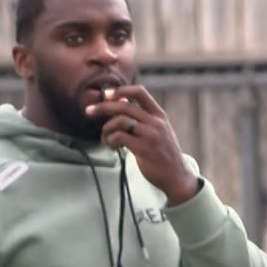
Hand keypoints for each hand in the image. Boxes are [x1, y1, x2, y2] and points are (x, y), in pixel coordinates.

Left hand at [86, 85, 199, 204]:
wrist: (177, 176)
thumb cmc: (164, 153)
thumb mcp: (158, 130)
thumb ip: (142, 117)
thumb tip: (118, 101)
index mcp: (159, 115)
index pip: (139, 92)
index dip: (121, 90)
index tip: (108, 95)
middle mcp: (155, 122)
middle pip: (124, 105)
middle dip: (103, 107)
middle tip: (89, 111)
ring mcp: (150, 135)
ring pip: (119, 121)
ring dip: (106, 129)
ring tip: (105, 138)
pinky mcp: (143, 149)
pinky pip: (119, 137)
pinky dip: (110, 140)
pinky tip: (112, 146)